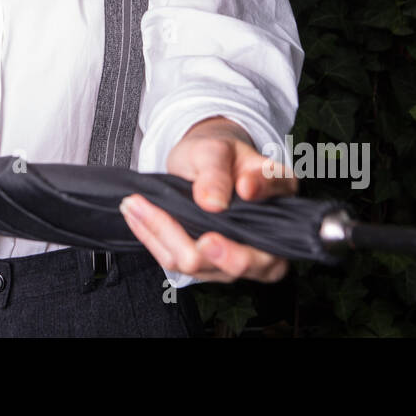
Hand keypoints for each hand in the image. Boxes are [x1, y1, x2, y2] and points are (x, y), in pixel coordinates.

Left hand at [120, 116, 297, 282]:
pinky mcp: (210, 265)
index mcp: (279, 191)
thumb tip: (214, 203)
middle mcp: (268, 234)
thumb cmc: (216, 154)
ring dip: (164, 236)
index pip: (277, 194)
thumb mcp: (214, 150)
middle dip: (214, 251)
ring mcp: (240, 256)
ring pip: (203, 266)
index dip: (263, 193)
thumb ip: (216, 172)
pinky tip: (137, 217)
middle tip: (180, 228)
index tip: (244, 187)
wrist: (203, 165)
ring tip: (135, 204)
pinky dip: (153, 239)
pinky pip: (178, 264)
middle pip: (248, 261)